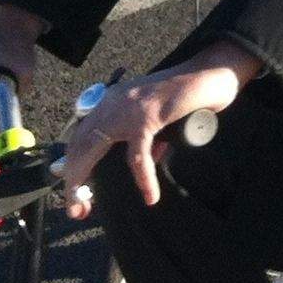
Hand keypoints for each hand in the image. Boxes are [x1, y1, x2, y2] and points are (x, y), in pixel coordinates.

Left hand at [58, 45, 257, 220]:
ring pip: (92, 150)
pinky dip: (143, 178)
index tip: (75, 194)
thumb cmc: (188, 92)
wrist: (210, 72)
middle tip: (75, 210)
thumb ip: (147, 135)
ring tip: (87, 209)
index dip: (72, 167)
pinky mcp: (147, 118)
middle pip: (78, 146)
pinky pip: (138, 156)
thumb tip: (148, 160)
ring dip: (83, 183)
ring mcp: (127, 109)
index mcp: (111, 101)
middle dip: (71, 181)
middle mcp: (112, 103)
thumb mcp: (157, 115)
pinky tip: (150, 196)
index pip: (80, 137)